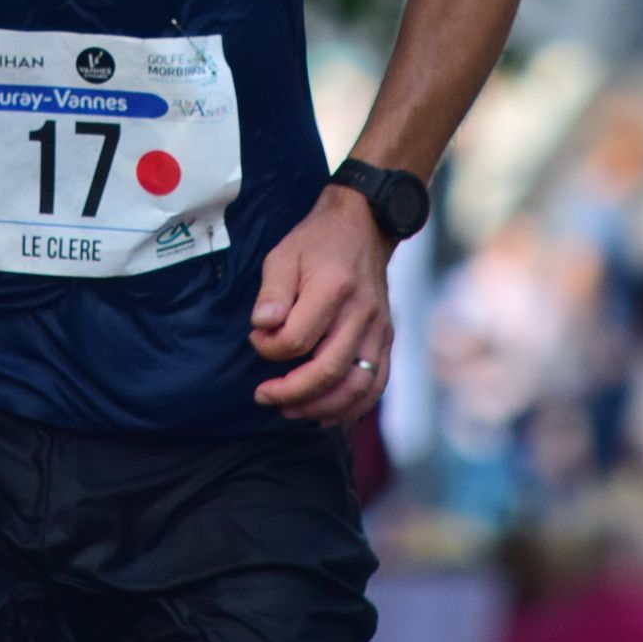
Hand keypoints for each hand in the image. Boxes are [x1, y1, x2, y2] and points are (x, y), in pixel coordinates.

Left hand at [249, 183, 394, 423]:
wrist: (364, 227)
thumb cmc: (316, 243)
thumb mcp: (283, 255)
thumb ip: (272, 293)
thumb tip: (262, 327)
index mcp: (333, 288)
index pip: (297, 339)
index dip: (269, 349)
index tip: (256, 339)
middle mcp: (361, 312)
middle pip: (328, 370)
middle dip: (290, 392)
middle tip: (263, 395)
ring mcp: (379, 329)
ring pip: (356, 387)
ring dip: (320, 407)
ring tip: (289, 410)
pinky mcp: (386, 339)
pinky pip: (376, 384)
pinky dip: (352, 408)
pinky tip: (324, 413)